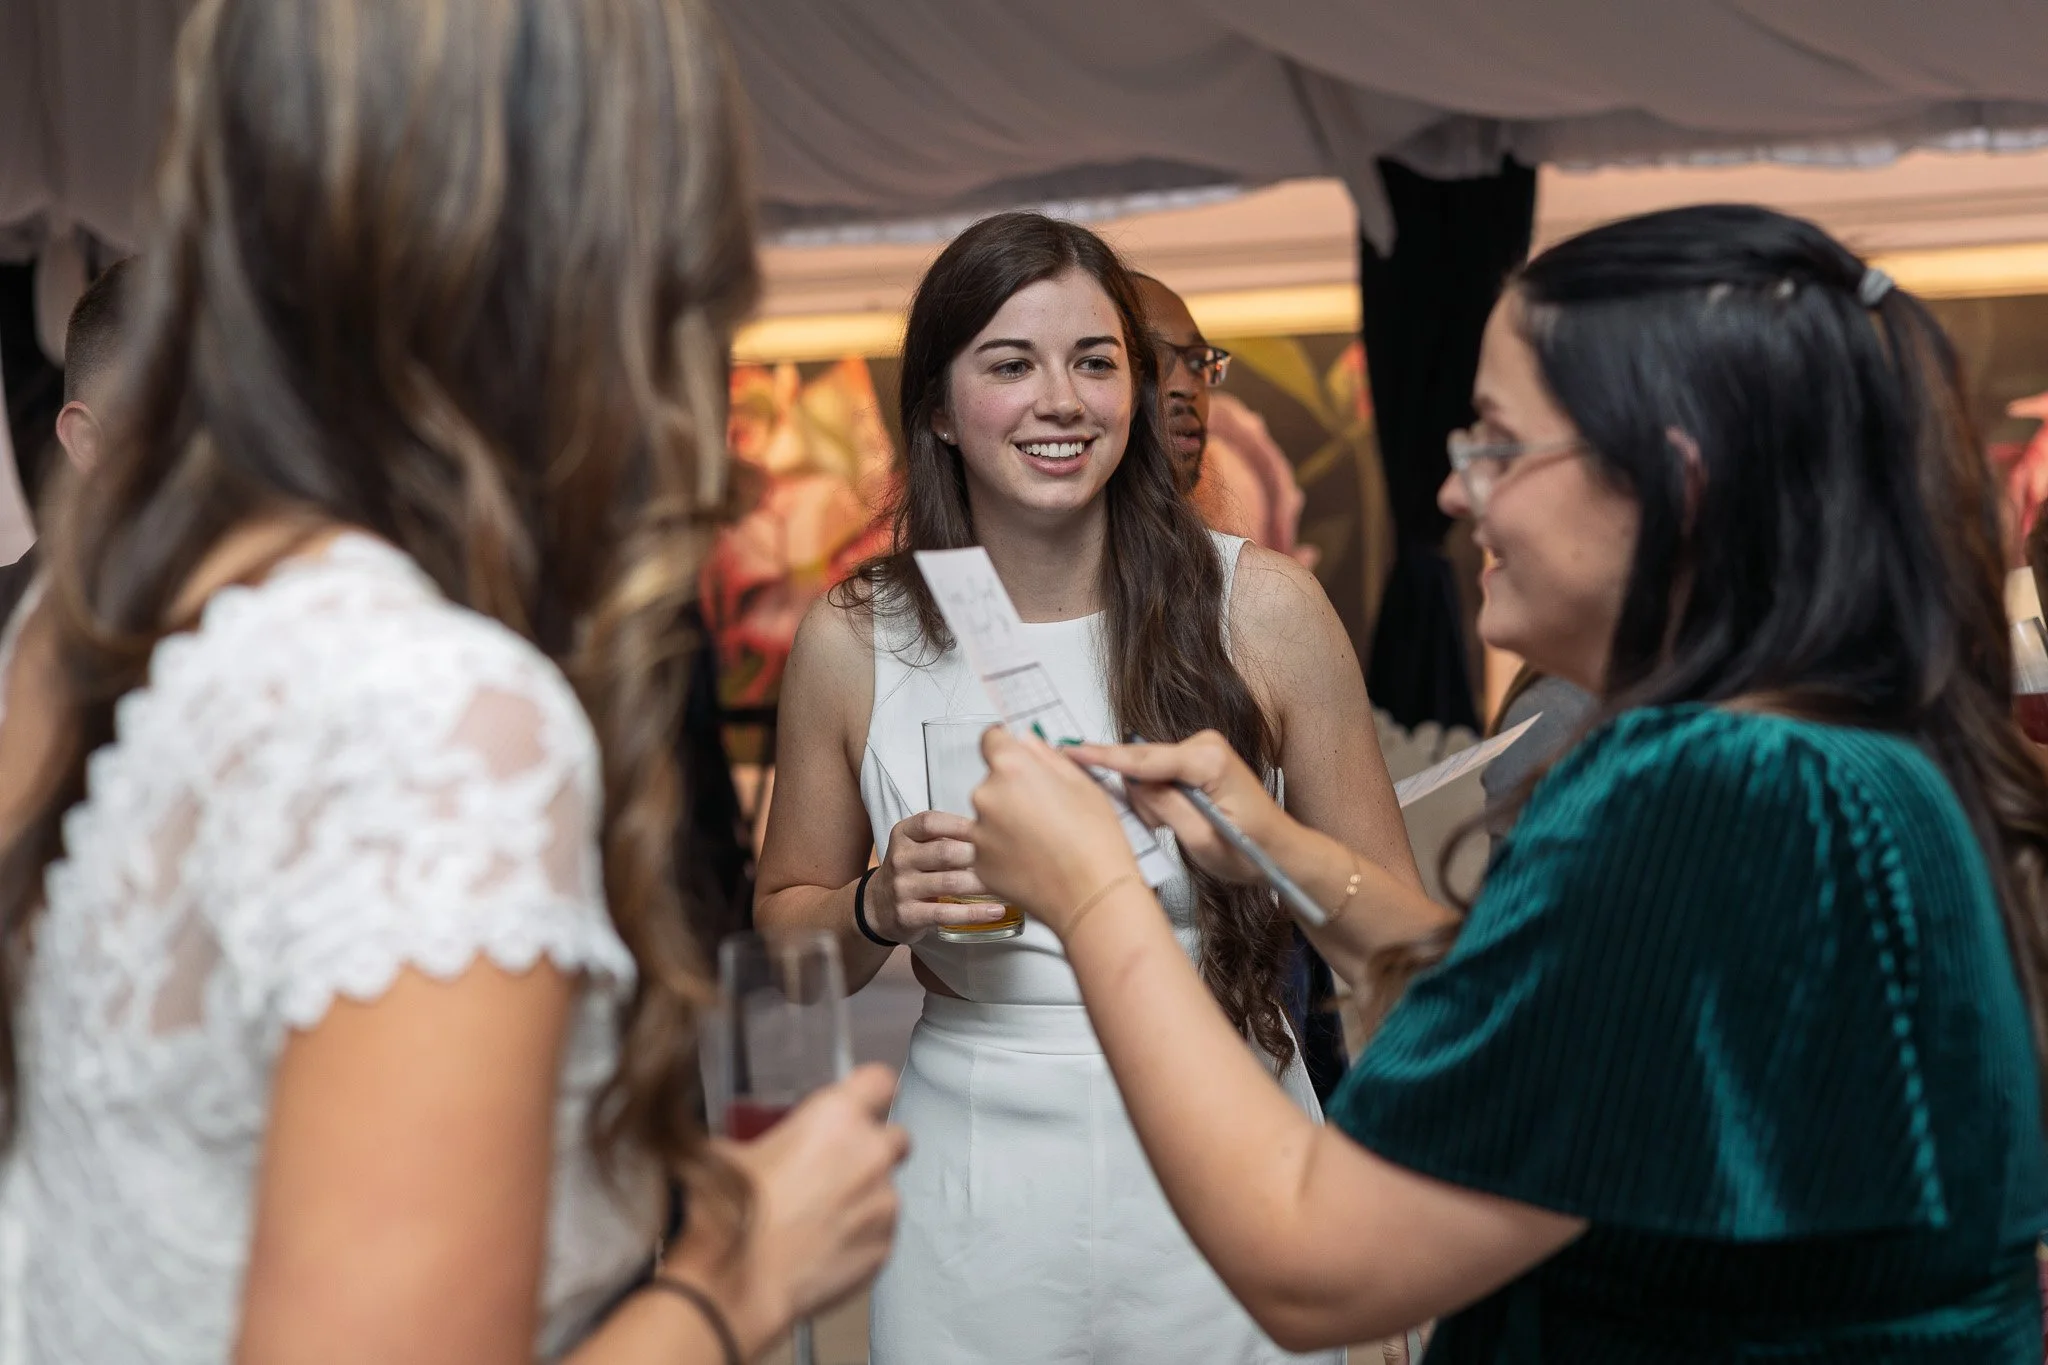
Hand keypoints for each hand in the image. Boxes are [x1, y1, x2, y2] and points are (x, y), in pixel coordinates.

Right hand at [667, 1066, 907, 1353]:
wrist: (739, 1281)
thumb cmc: (733, 1215)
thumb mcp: (731, 1152)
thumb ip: (765, 1139)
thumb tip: (751, 1146)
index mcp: (836, 1117)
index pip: (880, 1081)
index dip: (870, 1092)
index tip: (863, 1102)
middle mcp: (870, 1154)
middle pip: (895, 1137)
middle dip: (872, 1150)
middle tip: (836, 1168)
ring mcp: (883, 1202)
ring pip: (886, 1189)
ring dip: (863, 1198)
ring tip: (818, 1218)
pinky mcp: (886, 1245)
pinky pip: (881, 1232)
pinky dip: (860, 1237)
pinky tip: (823, 1246)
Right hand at [869, 810, 1010, 941]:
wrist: (877, 906)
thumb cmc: (911, 870)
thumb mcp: (917, 845)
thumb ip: (946, 835)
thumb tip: (993, 827)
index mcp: (904, 835)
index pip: (931, 822)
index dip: (961, 825)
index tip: (989, 828)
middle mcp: (900, 858)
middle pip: (945, 852)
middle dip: (978, 855)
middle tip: (1007, 858)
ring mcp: (902, 888)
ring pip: (950, 883)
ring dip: (983, 884)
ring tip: (1008, 884)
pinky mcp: (909, 915)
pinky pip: (946, 913)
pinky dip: (975, 912)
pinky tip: (996, 910)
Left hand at [969, 728, 1145, 938]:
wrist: (1092, 896)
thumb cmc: (1095, 842)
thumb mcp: (1082, 784)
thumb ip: (1047, 756)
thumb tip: (1028, 742)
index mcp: (1011, 768)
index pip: (991, 739)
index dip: (1005, 746)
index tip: (1014, 756)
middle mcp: (987, 796)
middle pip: (991, 781)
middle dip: (1012, 790)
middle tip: (1045, 809)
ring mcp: (979, 832)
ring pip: (988, 816)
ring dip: (1006, 822)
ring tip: (1042, 839)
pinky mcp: (980, 863)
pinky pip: (987, 847)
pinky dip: (1003, 850)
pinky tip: (1033, 858)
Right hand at [1067, 731, 1284, 885]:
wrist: (1278, 849)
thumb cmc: (1251, 849)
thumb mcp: (1203, 840)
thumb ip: (1165, 808)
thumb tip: (1134, 784)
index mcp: (1210, 761)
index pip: (1145, 758)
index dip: (1105, 757)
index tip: (1071, 751)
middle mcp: (1206, 745)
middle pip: (1143, 762)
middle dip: (1140, 797)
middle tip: (1159, 828)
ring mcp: (1201, 748)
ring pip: (1147, 770)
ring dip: (1151, 802)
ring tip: (1175, 828)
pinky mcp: (1195, 757)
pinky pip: (1158, 772)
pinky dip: (1157, 797)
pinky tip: (1174, 816)